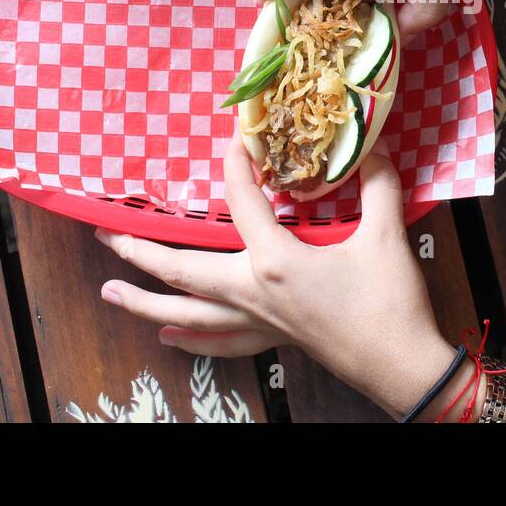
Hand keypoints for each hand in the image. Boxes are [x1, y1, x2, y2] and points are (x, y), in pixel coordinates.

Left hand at [95, 137, 459, 417]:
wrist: (400, 366)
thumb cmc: (389, 303)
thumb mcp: (386, 234)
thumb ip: (376, 184)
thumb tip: (369, 148)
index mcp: (277, 261)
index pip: (242, 202)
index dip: (236, 166)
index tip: (234, 139)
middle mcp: (254, 292)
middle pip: (183, 270)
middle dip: (139, 252)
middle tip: (106, 234)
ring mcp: (260, 320)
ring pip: (189, 313)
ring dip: (145, 302)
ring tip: (109, 294)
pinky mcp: (273, 338)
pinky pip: (220, 341)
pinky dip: (190, 338)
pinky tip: (169, 336)